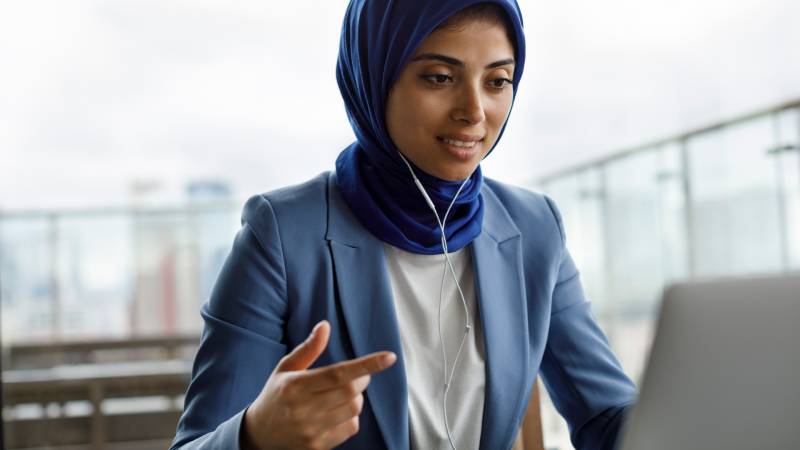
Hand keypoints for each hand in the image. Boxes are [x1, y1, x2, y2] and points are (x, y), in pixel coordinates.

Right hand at [241, 320, 396, 449]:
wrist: (259, 435)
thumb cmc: (276, 395)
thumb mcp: (286, 368)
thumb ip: (308, 349)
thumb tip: (325, 325)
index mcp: (295, 386)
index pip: (338, 373)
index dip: (367, 365)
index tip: (390, 357)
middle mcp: (303, 409)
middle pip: (351, 392)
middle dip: (361, 379)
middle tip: (355, 376)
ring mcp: (311, 431)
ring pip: (354, 409)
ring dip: (356, 398)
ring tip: (341, 395)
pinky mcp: (317, 447)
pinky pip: (351, 428)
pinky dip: (351, 417)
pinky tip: (336, 413)